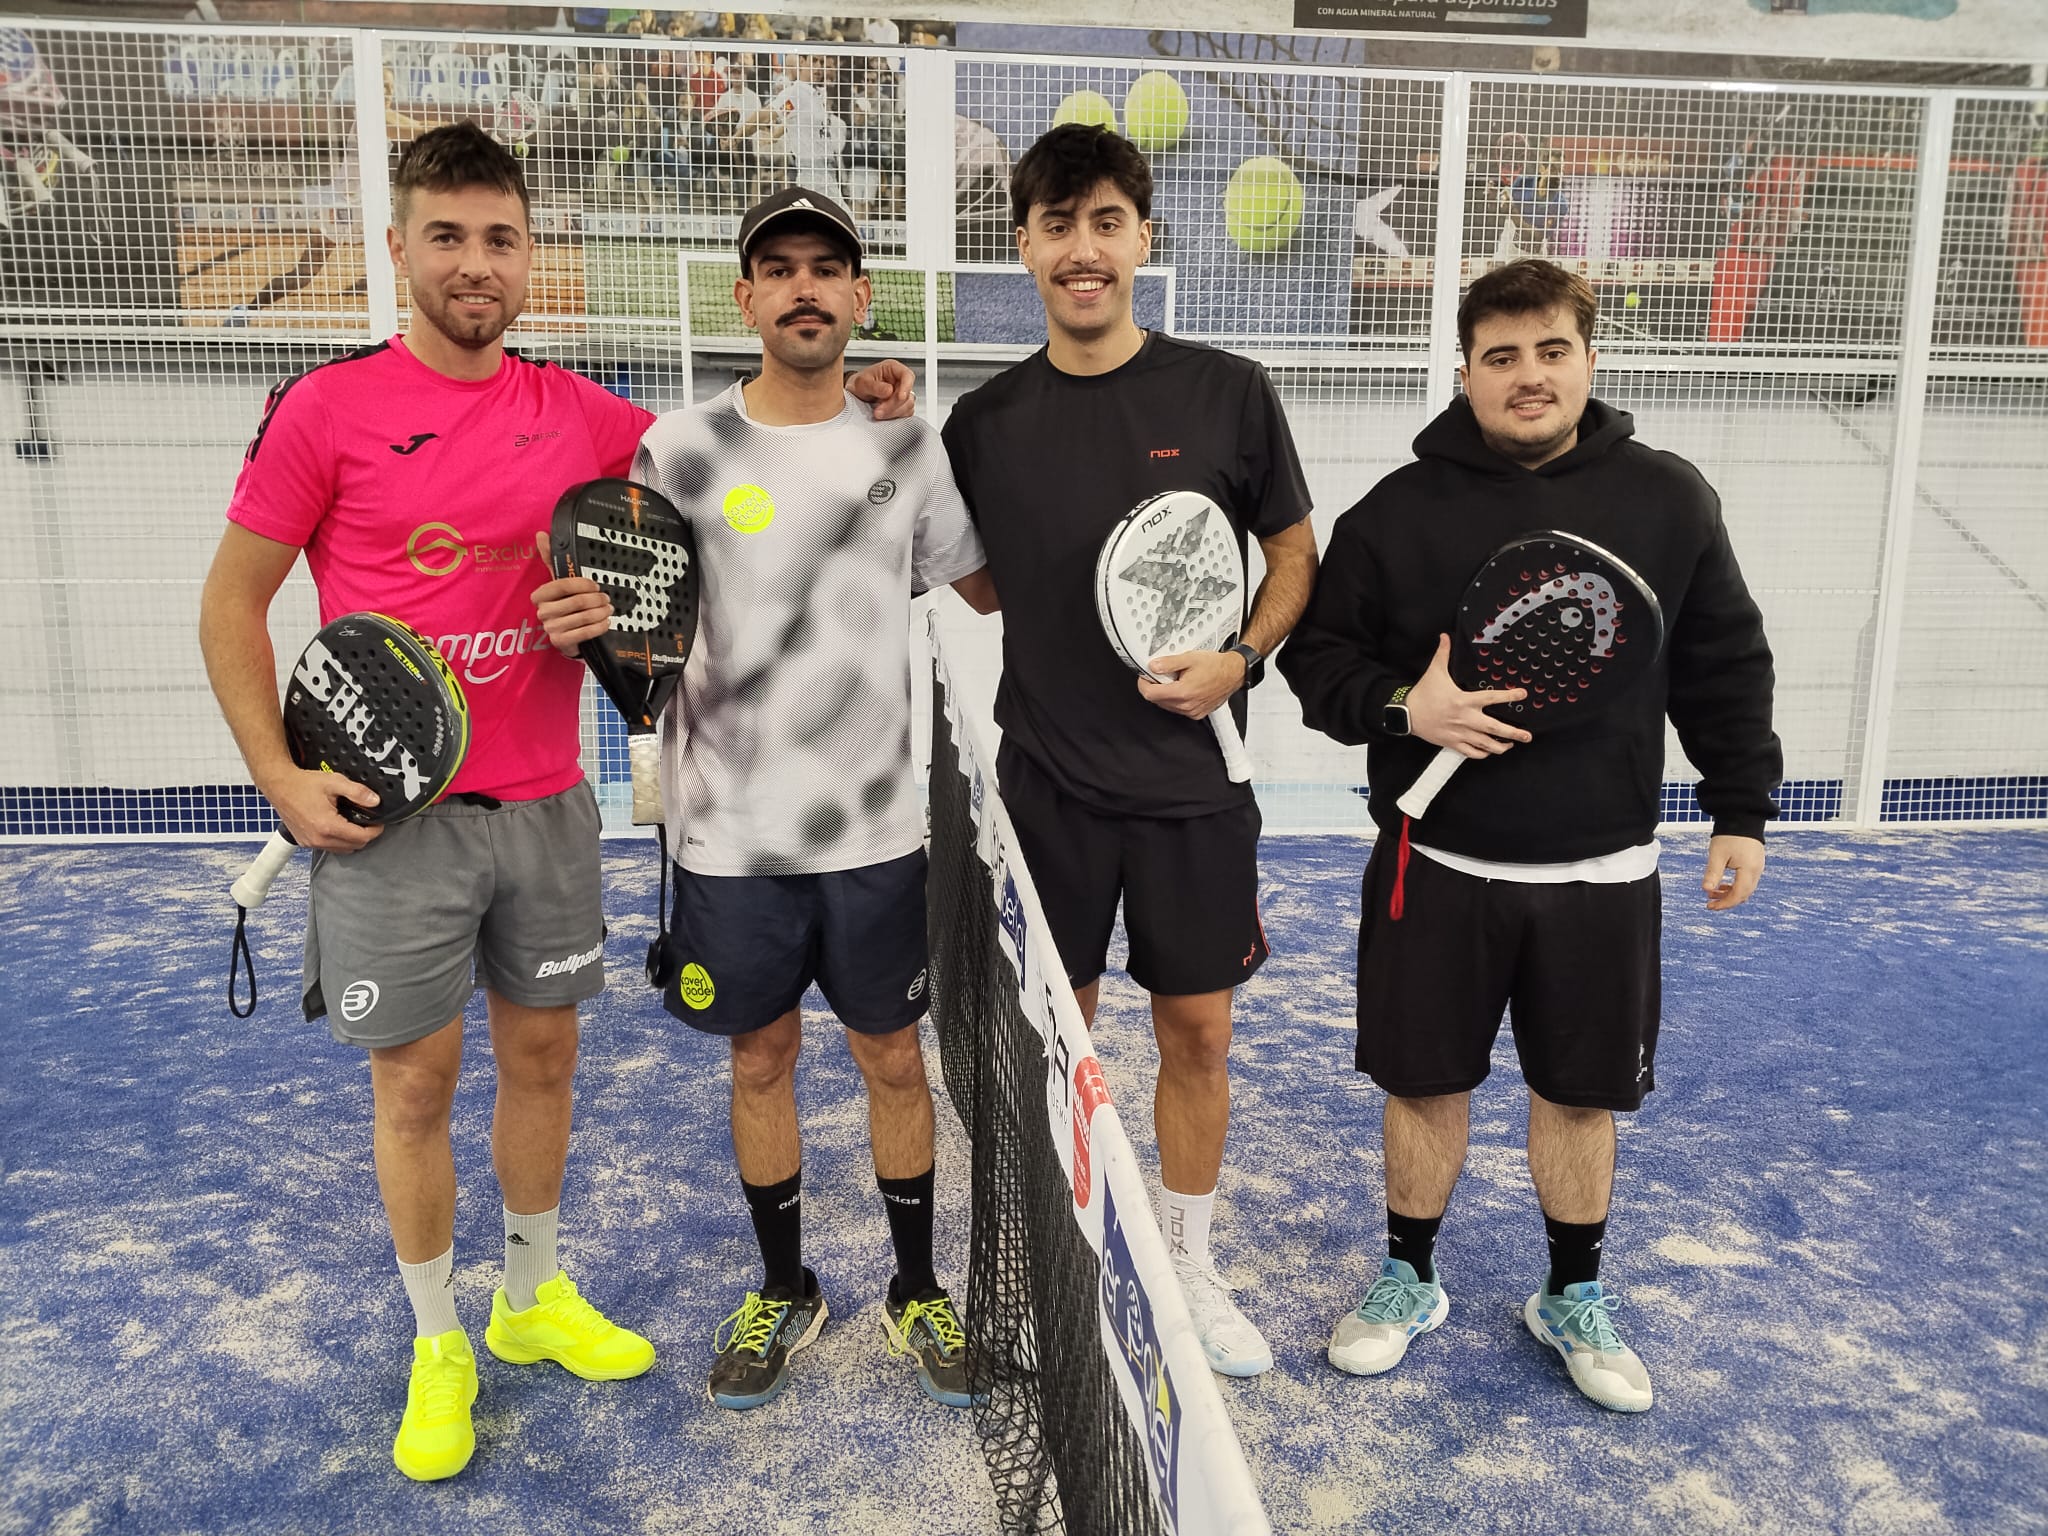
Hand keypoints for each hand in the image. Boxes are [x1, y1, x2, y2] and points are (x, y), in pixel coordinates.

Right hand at [259, 764, 381, 852]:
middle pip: (354, 846)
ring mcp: (310, 842)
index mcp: (327, 826)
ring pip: (342, 849)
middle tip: (366, 821)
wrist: (279, 786)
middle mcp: (318, 838)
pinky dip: (337, 841)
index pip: (361, 838)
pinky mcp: (305, 842)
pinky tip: (337, 826)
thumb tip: (374, 801)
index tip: (378, 823)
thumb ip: (357, 792)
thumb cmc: (302, 784)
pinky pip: (328, 847)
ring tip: (352, 823)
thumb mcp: (334, 782)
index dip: (374, 830)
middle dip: (364, 835)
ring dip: (351, 840)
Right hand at [530, 529, 610, 656]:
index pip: (563, 585)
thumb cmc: (565, 605)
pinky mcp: (560, 642)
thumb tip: (541, 534)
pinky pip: (585, 632)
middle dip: (596, 599)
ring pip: (583, 617)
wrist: (566, 636)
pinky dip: (599, 626)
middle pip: (576, 601)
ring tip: (608, 609)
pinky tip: (605, 622)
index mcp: (540, 595)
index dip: (583, 584)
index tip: (596, 585)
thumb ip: (552, 560)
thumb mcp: (559, 583)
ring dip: (601, 612)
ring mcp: (551, 628)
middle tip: (606, 598)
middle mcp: (543, 612)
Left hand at [846, 358, 915, 419]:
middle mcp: (900, 380)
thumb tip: (889, 391)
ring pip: (907, 405)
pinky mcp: (901, 405)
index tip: (900, 397)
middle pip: (907, 394)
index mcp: (893, 368)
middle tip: (878, 411)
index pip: (907, 375)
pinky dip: (895, 416)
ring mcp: (902, 393)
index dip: (906, 387)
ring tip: (877, 413)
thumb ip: (875, 386)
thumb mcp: (862, 382)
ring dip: (893, 412)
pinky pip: (905, 413)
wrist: (854, 394)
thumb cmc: (859, 384)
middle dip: (893, 405)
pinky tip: (883, 414)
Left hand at [1136, 648, 1243, 719]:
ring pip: (1166, 705)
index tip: (1145, 676)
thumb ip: (1168, 663)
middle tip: (1162, 674)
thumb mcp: (1189, 658)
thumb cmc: (1216, 666)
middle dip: (1155, 687)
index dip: (1144, 683)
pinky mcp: (1196, 714)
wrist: (1233, 673)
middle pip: (1157, 700)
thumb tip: (1153, 666)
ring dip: (1165, 693)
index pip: (1150, 694)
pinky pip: (1178, 709)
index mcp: (1183, 692)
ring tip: (1176, 679)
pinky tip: (1183, 687)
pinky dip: (1175, 699)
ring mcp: (1192, 711)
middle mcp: (1187, 705)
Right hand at [1405, 634, 1530, 758]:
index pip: (1491, 698)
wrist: (1406, 714)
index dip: (1509, 696)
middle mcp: (1465, 719)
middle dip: (1513, 733)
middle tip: (1527, 736)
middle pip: (1494, 728)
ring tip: (1511, 744)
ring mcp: (1460, 733)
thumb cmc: (1422, 694)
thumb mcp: (1434, 672)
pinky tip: (1489, 751)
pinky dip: (1483, 753)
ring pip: (1485, 744)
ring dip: (1501, 746)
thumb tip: (1445, 636)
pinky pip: (1472, 752)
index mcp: (1464, 701)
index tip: (1522, 694)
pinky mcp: (1453, 743)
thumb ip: (1443, 654)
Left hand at [1702, 834, 1764, 910]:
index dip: (1724, 904)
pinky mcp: (1755, 863)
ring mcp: (1758, 867)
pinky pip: (1747, 881)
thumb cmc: (1729, 835)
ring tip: (1712, 892)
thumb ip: (1713, 873)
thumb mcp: (1717, 854)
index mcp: (1749, 870)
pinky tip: (1722, 884)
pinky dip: (1735, 886)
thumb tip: (1705, 889)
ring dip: (1730, 893)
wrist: (1743, 818)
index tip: (1710, 906)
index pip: (1738, 895)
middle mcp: (1757, 871)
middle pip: (1743, 895)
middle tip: (1709, 901)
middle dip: (1726, 900)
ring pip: (1745, 889)